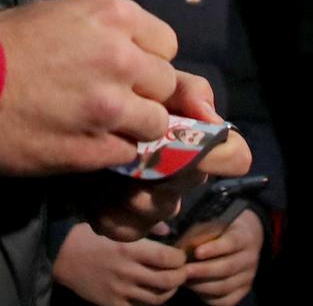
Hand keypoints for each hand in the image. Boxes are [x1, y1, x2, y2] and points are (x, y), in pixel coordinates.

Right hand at [0, 0, 177, 175]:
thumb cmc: (2, 43)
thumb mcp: (58, 14)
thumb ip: (103, 32)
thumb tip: (130, 51)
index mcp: (114, 16)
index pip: (167, 43)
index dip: (148, 58)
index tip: (128, 67)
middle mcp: (123, 58)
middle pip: (166, 83)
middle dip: (144, 92)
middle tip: (113, 98)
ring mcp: (113, 107)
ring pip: (156, 123)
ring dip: (135, 126)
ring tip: (103, 125)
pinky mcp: (98, 149)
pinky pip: (129, 153)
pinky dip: (113, 152)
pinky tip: (86, 144)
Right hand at [53, 223, 187, 305]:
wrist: (62, 256)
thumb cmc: (91, 236)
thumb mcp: (117, 227)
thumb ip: (145, 229)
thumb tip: (169, 231)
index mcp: (130, 250)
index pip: (168, 258)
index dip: (180, 259)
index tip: (181, 255)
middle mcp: (128, 272)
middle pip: (168, 281)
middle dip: (181, 277)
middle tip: (182, 271)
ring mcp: (121, 291)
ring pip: (157, 299)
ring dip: (169, 291)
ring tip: (170, 284)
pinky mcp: (113, 304)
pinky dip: (150, 303)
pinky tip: (151, 294)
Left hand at [89, 71, 252, 241]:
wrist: (80, 120)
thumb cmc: (124, 101)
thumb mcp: (154, 84)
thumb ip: (187, 90)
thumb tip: (210, 116)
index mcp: (199, 146)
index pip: (233, 156)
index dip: (220, 155)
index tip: (194, 146)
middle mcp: (183, 178)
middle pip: (191, 183)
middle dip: (167, 165)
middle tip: (138, 148)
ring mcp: (156, 205)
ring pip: (160, 209)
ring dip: (133, 189)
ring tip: (109, 169)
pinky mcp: (126, 224)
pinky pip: (126, 228)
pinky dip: (107, 211)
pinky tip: (96, 192)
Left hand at [184, 209, 264, 305]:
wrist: (244, 238)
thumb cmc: (222, 228)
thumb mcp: (216, 223)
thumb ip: (203, 233)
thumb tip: (185, 246)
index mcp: (246, 237)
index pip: (232, 243)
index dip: (214, 248)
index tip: (196, 252)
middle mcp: (250, 258)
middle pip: (227, 268)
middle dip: (203, 270)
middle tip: (184, 270)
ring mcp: (248, 277)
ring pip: (225, 286)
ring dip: (201, 285)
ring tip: (185, 280)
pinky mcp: (243, 290)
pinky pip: (225, 300)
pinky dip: (208, 297)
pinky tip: (195, 289)